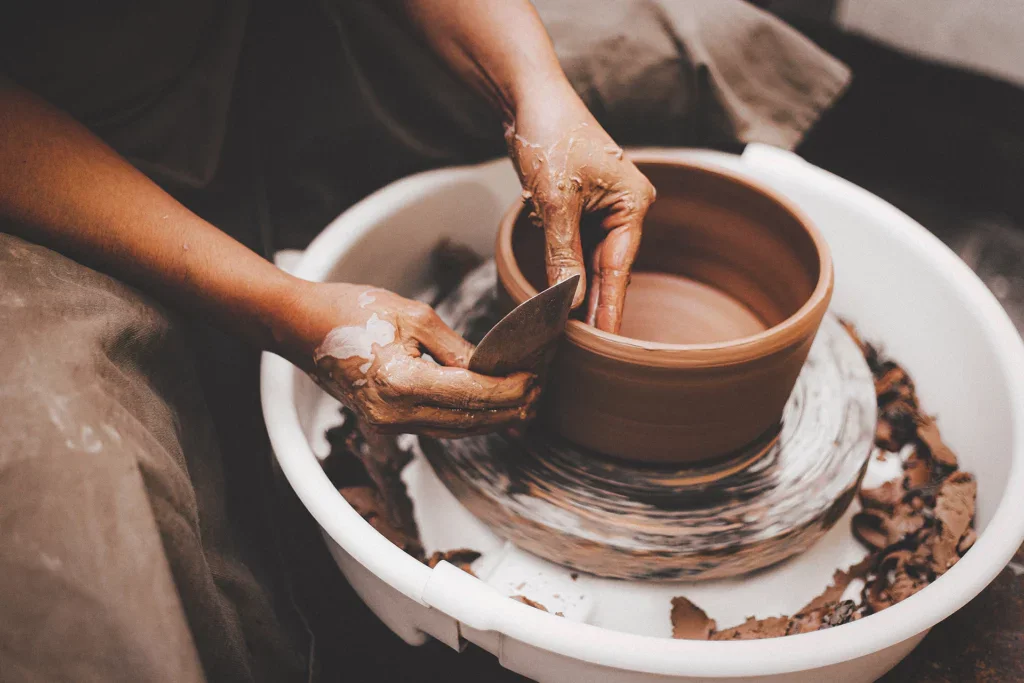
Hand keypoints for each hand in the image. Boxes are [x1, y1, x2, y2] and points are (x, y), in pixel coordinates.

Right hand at [279, 282, 538, 436]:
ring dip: (493, 417)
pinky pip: (439, 425)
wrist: (298, 327)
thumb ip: (456, 349)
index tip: (538, 377)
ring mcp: (389, 424)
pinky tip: (491, 407)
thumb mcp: (412, 315)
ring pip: (457, 429)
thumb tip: (494, 368)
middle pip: (471, 421)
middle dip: (511, 407)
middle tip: (541, 388)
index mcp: (402, 384)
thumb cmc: (349, 310)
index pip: (474, 395)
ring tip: (525, 398)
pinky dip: (468, 417)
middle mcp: (395, 415)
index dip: (512, 389)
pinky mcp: (387, 422)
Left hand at [506, 82, 655, 333]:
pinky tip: (560, 295)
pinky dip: (567, 268)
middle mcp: (625, 208)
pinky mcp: (580, 206)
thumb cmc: (550, 136)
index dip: (610, 307)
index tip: (608, 343)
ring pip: (591, 260)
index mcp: (633, 203)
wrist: (528, 98)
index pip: (619, 268)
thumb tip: (570, 301)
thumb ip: (564, 255)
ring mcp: (603, 208)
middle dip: (594, 304)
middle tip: (586, 347)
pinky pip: (576, 247)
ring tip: (571, 330)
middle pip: (608, 268)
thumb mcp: (556, 202)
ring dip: (578, 289)